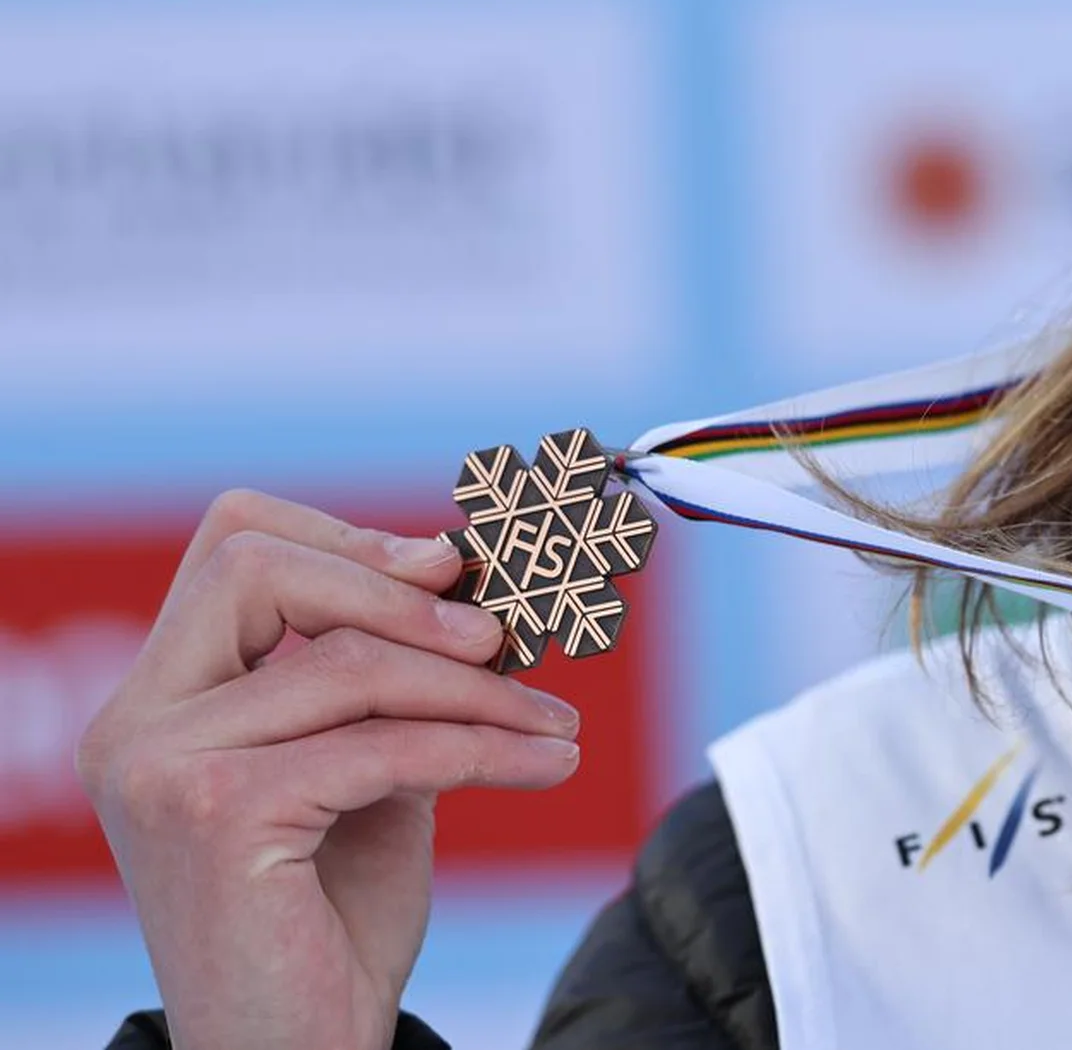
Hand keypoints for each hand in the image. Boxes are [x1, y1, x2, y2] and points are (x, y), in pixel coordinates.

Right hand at [77, 489, 583, 1049]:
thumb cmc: (329, 916)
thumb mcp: (362, 763)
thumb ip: (383, 676)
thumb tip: (464, 577)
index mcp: (158, 699)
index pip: (232, 545)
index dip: (347, 538)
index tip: (449, 571)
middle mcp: (136, 723)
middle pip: (258, 568)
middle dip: (401, 592)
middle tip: (503, 639)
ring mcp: (164, 766)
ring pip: (347, 661)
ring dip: (477, 688)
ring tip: (553, 722)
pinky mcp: (216, 815)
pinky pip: (382, 744)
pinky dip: (485, 748)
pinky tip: (547, 762)